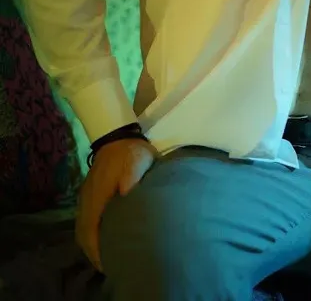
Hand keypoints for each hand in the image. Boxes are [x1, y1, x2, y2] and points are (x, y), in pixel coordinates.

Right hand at [76, 138, 157, 272]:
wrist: (117, 135)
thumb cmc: (129, 152)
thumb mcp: (136, 161)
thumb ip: (132, 177)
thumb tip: (126, 195)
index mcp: (97, 195)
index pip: (90, 228)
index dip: (96, 248)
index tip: (107, 262)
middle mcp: (87, 200)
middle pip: (83, 233)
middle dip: (93, 251)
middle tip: (108, 265)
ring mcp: (86, 197)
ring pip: (83, 228)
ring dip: (91, 244)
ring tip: (105, 256)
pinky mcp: (90, 195)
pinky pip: (86, 221)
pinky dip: (91, 233)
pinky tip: (102, 238)